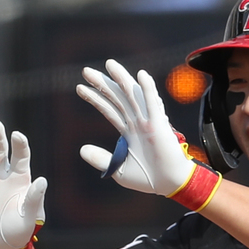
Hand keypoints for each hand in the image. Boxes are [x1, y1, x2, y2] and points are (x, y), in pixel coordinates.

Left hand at [75, 59, 196, 196]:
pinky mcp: (159, 125)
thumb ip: (101, 159)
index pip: (109, 109)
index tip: (79, 88)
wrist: (169, 184)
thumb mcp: (118, 170)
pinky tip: (141, 75)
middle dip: (102, 83)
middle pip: (117, 97)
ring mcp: (148, 121)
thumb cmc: (148, 177)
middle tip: (85, 71)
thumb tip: (81, 150)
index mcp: (129, 131)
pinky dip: (148, 89)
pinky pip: (153, 104)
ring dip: (121, 78)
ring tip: (108, 64)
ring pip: (132, 95)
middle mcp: (137, 122)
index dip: (95, 98)